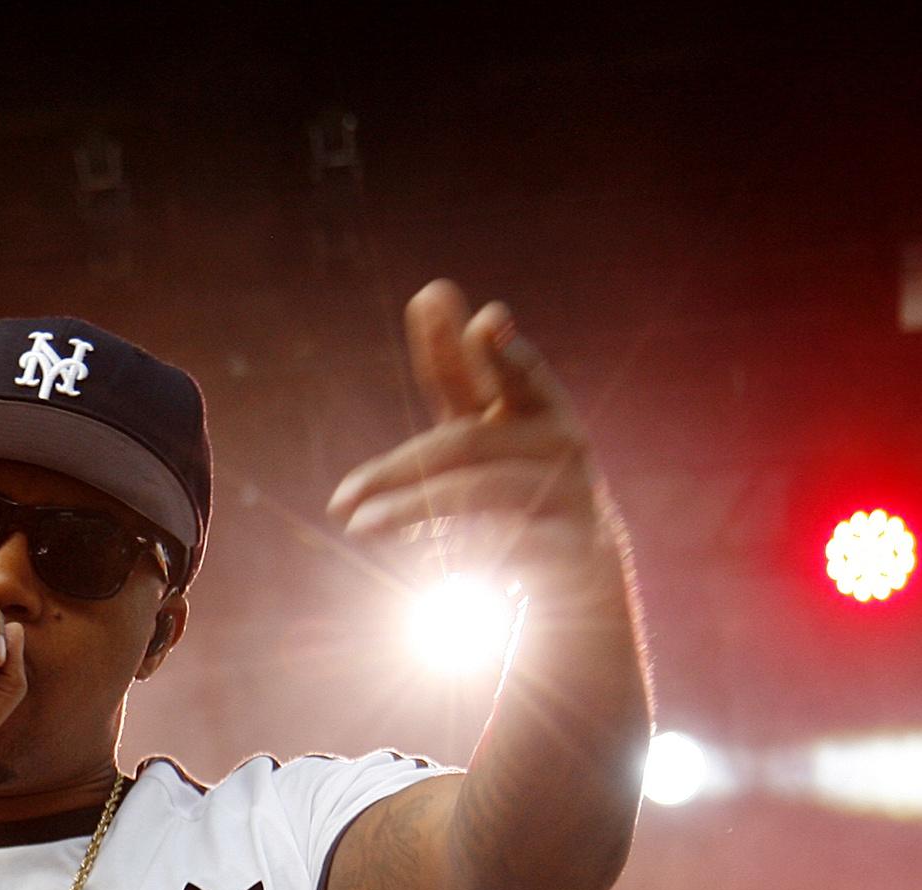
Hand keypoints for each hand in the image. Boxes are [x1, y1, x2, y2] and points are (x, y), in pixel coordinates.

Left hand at [327, 280, 629, 611]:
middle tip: (340, 500)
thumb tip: (431, 290)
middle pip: (467, 444)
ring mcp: (569, 493)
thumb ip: (456, 368)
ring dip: (413, 510)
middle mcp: (559, 441)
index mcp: (536, 404)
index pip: (509, 373)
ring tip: (357, 529)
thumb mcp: (483, 425)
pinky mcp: (573, 547)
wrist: (581, 561)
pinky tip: (431, 566)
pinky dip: (464, 552)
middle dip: (398, 470)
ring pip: (478, 493)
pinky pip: (508, 547)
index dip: (497, 351)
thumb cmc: (515, 478)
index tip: (488, 323)